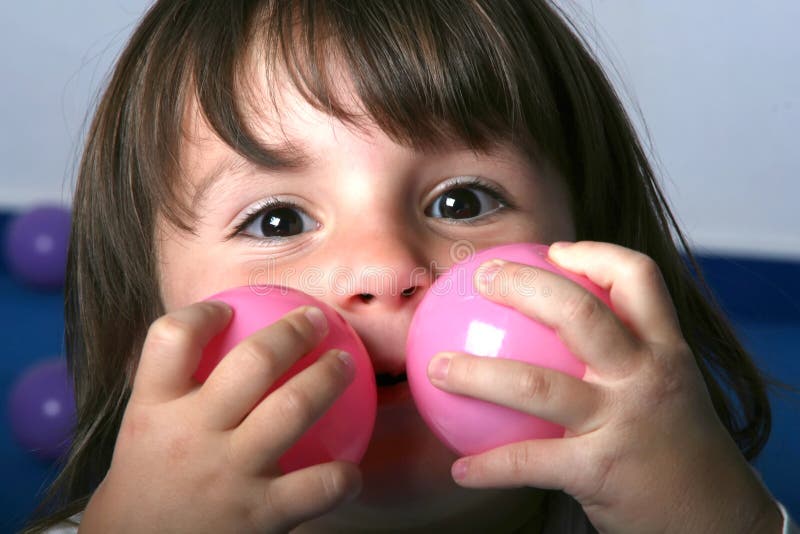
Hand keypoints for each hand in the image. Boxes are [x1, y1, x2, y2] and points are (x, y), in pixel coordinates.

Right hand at [81, 301, 361, 532]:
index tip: (228, 308)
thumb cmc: (152, 479)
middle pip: (253, 363)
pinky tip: (352, 472)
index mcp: (155, 408)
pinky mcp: (260, 514)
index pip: (171, 338)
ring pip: (292, 409)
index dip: (204, 314)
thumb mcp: (148, 427)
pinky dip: (343, 477)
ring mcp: (228, 473)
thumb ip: (175, 386)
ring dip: (327, 379)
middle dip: (293, 332)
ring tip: (344, 363)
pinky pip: (318, 486)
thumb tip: (216, 333)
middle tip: (316, 319)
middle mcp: (192, 434)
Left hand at [427, 241, 780, 532]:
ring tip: (435, 369)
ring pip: (536, 385)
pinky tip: (460, 468)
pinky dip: (487, 466)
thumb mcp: (668, 387)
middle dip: (522, 285)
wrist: (718, 522)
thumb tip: (553, 330)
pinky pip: (528, 462)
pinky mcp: (600, 470)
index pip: (638, 278)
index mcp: (665, 349)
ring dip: (476, 374)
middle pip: (579, 314)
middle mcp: (646, 376)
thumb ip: (625, 356)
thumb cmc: (677, 447)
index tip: (553, 251)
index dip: (593, 253)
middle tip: (480, 277)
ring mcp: (623, 421)